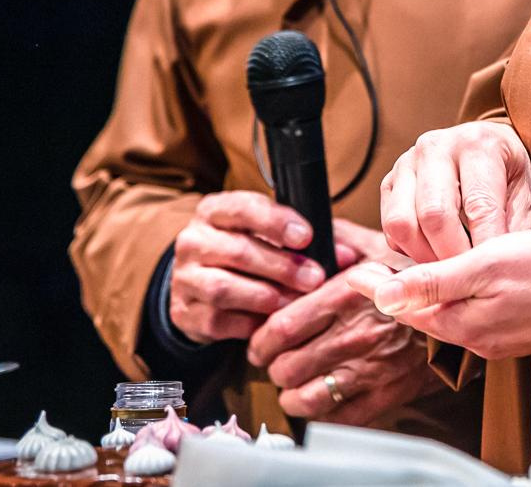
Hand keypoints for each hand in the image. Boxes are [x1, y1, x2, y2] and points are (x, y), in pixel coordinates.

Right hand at [168, 192, 364, 343]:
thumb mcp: (267, 235)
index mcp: (214, 212)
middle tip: (314, 277)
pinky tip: (271, 322)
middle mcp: (193, 241)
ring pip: (223, 287)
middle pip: (237, 251)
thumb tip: (345, 254)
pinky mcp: (185, 312)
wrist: (203, 287)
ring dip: (265, 296)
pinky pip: (218, 320)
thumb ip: (302, 239)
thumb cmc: (247, 253)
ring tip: (295, 302)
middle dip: (281, 266)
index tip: (307, 236)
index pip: (242, 208)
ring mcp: (184, 278)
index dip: (276, 222)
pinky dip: (249, 322)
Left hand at [244, 226, 439, 424]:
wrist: (463, 307)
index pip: (281, 329)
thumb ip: (337, 238)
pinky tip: (322, 402)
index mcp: (345, 297)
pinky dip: (323, 414)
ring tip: (293, 388)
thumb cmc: (416, 277)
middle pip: (287, 367)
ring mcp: (370, 368)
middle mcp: (353, 335)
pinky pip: (341, 418)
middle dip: (275, 369)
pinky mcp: (387, 394)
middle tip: (277, 365)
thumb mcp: (376, 243)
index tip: (260, 344)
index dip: (260, 342)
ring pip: (307, 398)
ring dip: (293, 396)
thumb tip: (303, 232)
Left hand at [344, 229, 530, 359]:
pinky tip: (460, 282)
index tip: (355, 270)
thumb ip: (435, 282)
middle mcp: (476, 338)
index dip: (379, 285)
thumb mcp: (487, 266)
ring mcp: (498, 338)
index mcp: (462, 323)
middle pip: (425, 314)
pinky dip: (458, 298)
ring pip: (450, 314)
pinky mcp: (516, 331)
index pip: (406, 306)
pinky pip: (473, 315)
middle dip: (400, 292)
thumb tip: (382, 297)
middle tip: (374, 269)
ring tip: (410, 273)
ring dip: (429, 295)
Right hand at [380, 121, 530, 262]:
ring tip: (447, 269)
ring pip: (401, 223)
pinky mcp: (388, 181)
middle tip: (466, 279)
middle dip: (450, 257)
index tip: (490, 277)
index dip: (483, 248)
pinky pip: (389, 228)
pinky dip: (407, 250)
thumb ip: (515, 227)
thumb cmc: (506, 173)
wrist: (484, 143)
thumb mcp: (523, 192)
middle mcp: (436, 148)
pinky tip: (431, 253)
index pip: (478, 206)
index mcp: (477, 146)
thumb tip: (503, 270)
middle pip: (433, 216)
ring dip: (423, 256)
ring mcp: (406, 163)